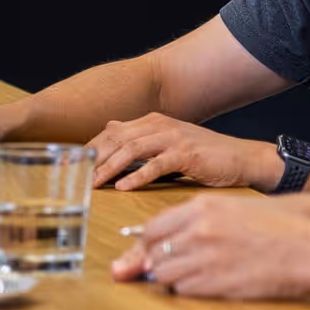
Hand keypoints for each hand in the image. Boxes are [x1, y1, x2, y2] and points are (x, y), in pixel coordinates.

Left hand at [86, 113, 278, 190]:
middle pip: (117, 139)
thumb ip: (139, 137)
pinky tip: (125, 188)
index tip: (69, 165)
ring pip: (132, 149)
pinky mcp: (187, 154)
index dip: (89, 148)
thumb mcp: (168, 141)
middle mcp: (159, 125)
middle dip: (93, 158)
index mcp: (152, 122)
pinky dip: (138, 176)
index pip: (111, 132)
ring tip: (94, 184)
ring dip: (110, 168)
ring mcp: (173, 138)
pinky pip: (157, 164)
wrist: (240, 157)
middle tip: (74, 177)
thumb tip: (109, 128)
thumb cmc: (203, 155)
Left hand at [110, 195, 309, 298]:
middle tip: (157, 268)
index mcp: (202, 208)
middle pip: (152, 252)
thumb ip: (197, 219)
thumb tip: (168, 235)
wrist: (308, 246)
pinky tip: (204, 283)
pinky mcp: (216, 284)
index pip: (153, 226)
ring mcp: (206, 259)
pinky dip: (187, 289)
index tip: (145, 249)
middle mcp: (198, 231)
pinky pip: (184, 291)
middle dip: (151, 262)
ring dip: (169, 278)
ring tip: (187, 275)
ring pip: (163, 275)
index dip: (145, 242)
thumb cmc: (277, 223)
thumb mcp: (233, 207)